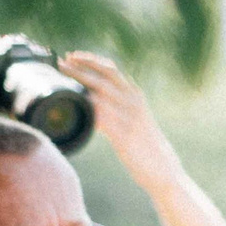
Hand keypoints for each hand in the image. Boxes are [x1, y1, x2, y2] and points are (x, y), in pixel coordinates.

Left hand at [59, 50, 178, 182]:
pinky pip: (100, 117)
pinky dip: (85, 109)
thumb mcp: (135, 119)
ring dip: (78, 85)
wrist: (164, 169)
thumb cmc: (146, 146)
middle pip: (102, 77)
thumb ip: (119, 106)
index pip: (111, 70)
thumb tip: (93, 100)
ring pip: (99, 94)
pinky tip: (72, 106)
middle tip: (62, 62)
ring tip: (61, 80)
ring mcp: (129, 119)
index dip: (90, 60)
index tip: (73, 56)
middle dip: (80, 67)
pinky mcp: (124, 136)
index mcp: (136, 96)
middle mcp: (133, 103)